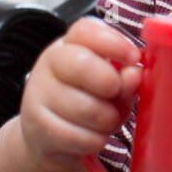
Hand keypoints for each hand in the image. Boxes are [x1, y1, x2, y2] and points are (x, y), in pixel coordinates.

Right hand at [18, 17, 141, 168]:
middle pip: (82, 65)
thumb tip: (135, 74)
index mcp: (69, 45)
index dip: (114, 43)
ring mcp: (38, 94)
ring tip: (107, 120)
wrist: (48, 138)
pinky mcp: (36, 126)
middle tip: (115, 94)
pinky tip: (93, 137)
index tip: (134, 58)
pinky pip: (78, 136)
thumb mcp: (111, 87)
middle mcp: (49, 63)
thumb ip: (125, 78)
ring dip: (108, 119)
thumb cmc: (87, 103)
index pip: (85, 31)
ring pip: (86, 107)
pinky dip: (95, 141)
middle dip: (111, 84)